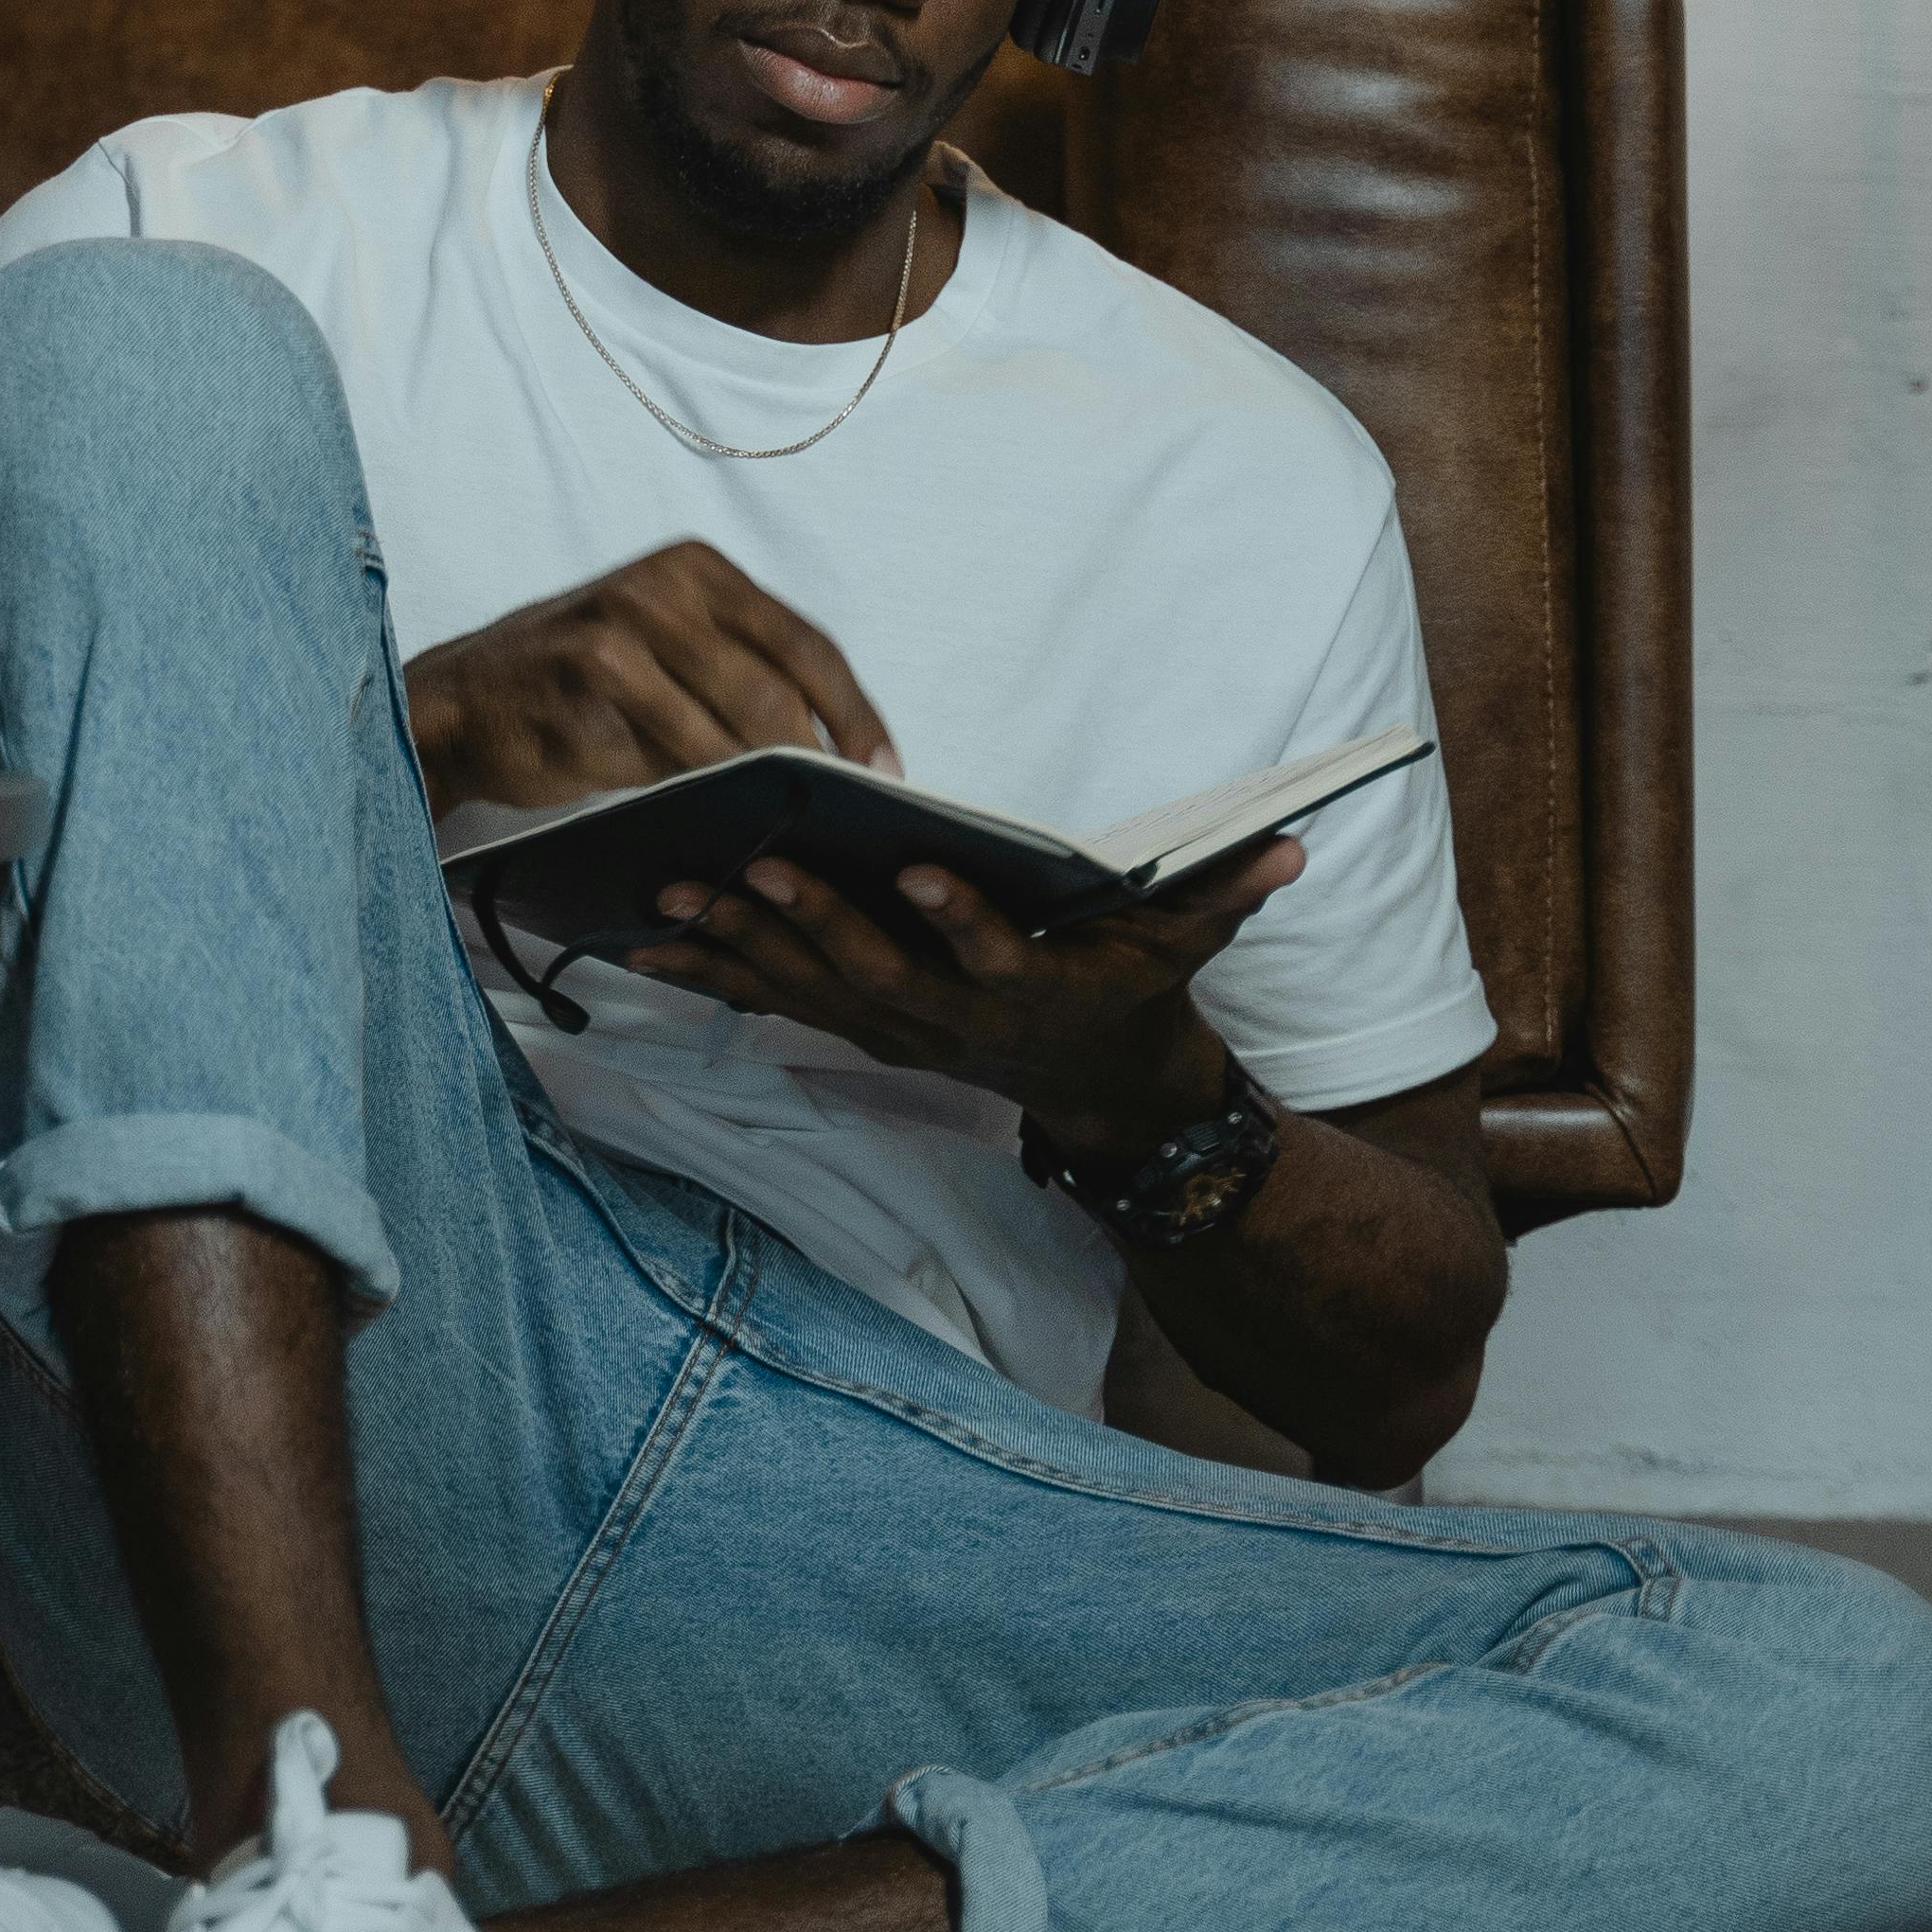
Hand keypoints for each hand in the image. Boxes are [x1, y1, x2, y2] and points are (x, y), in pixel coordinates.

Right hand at [406, 541, 896, 817]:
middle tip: (842, 811)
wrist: (461, 703)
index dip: (855, 713)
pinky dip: (707, 795)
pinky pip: (674, 757)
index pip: (806, 643)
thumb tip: (834, 747)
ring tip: (788, 823)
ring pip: (729, 729)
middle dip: (817, 758)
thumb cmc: (575, 682)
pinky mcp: (587, 685)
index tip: (887, 770)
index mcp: (695, 568)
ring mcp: (620, 632)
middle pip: (776, 688)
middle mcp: (662, 587)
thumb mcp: (662, 648)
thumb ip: (737, 674)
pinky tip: (721, 820)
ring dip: (764, 785)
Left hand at [630, 836, 1306, 1162]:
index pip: (992, 952)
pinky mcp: (855, 1027)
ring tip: (673, 895)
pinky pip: (771, 1003)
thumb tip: (1290, 844)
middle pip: (875, 972)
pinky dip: (709, 975)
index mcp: (1030, 987)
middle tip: (750, 864)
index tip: (918, 864)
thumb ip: (1228, 892)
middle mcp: (952, 1020)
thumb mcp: (1191, 943)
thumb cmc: (1137, 987)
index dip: (957, 915)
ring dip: (739, 948)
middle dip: (810, 922)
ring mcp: (896, 1031)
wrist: (1104, 1087)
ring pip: (807, 992)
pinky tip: (641, 943)